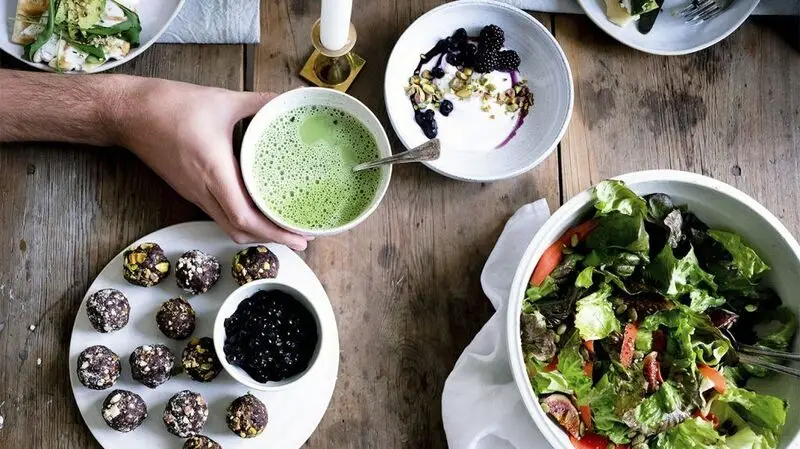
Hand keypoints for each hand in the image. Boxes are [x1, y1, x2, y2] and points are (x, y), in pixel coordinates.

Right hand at [112, 77, 309, 249]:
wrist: (127, 113)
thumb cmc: (169, 106)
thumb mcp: (222, 100)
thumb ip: (258, 101)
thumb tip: (285, 100)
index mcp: (214, 172)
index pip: (245, 217)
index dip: (274, 231)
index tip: (299, 236)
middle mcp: (203, 190)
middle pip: (239, 231)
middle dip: (272, 239)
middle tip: (300, 238)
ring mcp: (194, 193)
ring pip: (227, 226)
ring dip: (256, 232)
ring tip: (282, 227)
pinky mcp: (189, 190)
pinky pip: (218, 214)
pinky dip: (240, 219)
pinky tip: (256, 209)